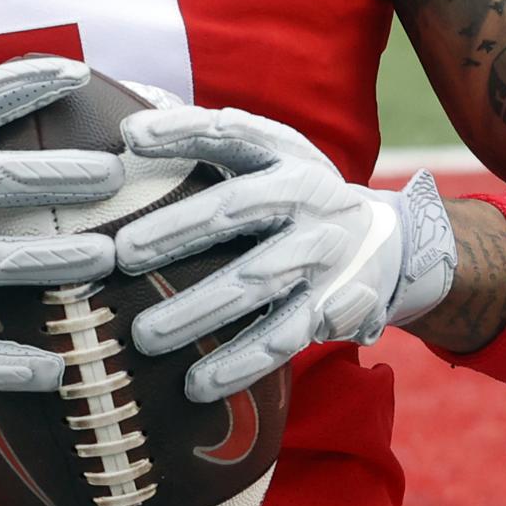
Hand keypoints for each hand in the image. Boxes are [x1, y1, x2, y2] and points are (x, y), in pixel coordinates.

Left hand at [112, 105, 456, 401]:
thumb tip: (126, 122)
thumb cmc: (292, 192)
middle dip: (176, 230)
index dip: (181, 130)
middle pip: (234, 209)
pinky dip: (240, 362)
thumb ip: (206, 137)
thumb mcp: (267, 153)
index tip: (129, 136)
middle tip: (120, 253)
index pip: (228, 132)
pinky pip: (282, 337)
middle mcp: (305, 197)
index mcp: (282, 152)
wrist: (385, 242)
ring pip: (255, 281)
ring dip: (199, 310)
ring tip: (144, 335)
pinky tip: (196, 383)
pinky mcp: (332, 306)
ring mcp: (321, 253)